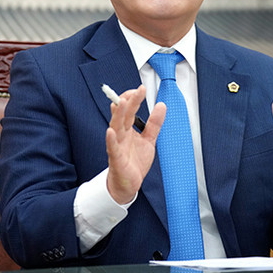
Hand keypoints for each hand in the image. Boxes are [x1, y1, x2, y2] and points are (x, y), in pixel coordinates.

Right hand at [105, 85, 165, 204]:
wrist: (129, 183)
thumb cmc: (135, 161)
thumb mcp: (149, 140)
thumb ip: (154, 123)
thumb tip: (161, 106)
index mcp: (128, 129)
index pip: (128, 109)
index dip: (133, 99)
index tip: (141, 89)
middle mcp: (121, 135)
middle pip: (123, 115)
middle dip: (129, 102)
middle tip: (137, 91)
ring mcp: (117, 145)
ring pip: (116, 127)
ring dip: (118, 114)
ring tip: (121, 102)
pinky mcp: (116, 158)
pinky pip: (112, 147)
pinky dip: (111, 139)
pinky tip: (110, 131)